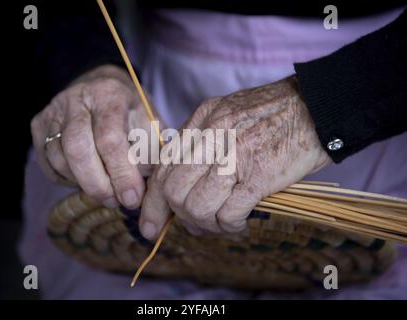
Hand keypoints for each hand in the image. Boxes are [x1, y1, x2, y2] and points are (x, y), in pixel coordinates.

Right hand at [31, 65, 155, 207]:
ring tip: (105, 191)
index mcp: (109, 95)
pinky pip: (48, 164)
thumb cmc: (129, 112)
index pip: (110, 139)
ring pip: (59, 159)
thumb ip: (151, 151)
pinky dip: (67, 179)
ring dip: (83, 184)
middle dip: (97, 185)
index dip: (121, 173)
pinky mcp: (38, 125)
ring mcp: (53, 111)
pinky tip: (86, 178)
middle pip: (77, 150)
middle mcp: (76, 99)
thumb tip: (144, 186)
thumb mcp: (150, 124)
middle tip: (115, 201)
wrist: (100, 89)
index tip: (132, 197)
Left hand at [139, 76, 330, 239]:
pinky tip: (239, 222)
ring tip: (220, 222)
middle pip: (174, 191)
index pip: (162, 168)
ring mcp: (233, 156)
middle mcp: (211, 136)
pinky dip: (230, 225)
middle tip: (195, 224)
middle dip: (180, 217)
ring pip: (197, 206)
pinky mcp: (257, 176)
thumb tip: (184, 180)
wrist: (317, 107)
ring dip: (206, 224)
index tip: (151, 224)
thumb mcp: (228, 112)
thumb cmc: (274, 115)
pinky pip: (229, 214)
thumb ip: (201, 140)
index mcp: (201, 120)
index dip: (153, 202)